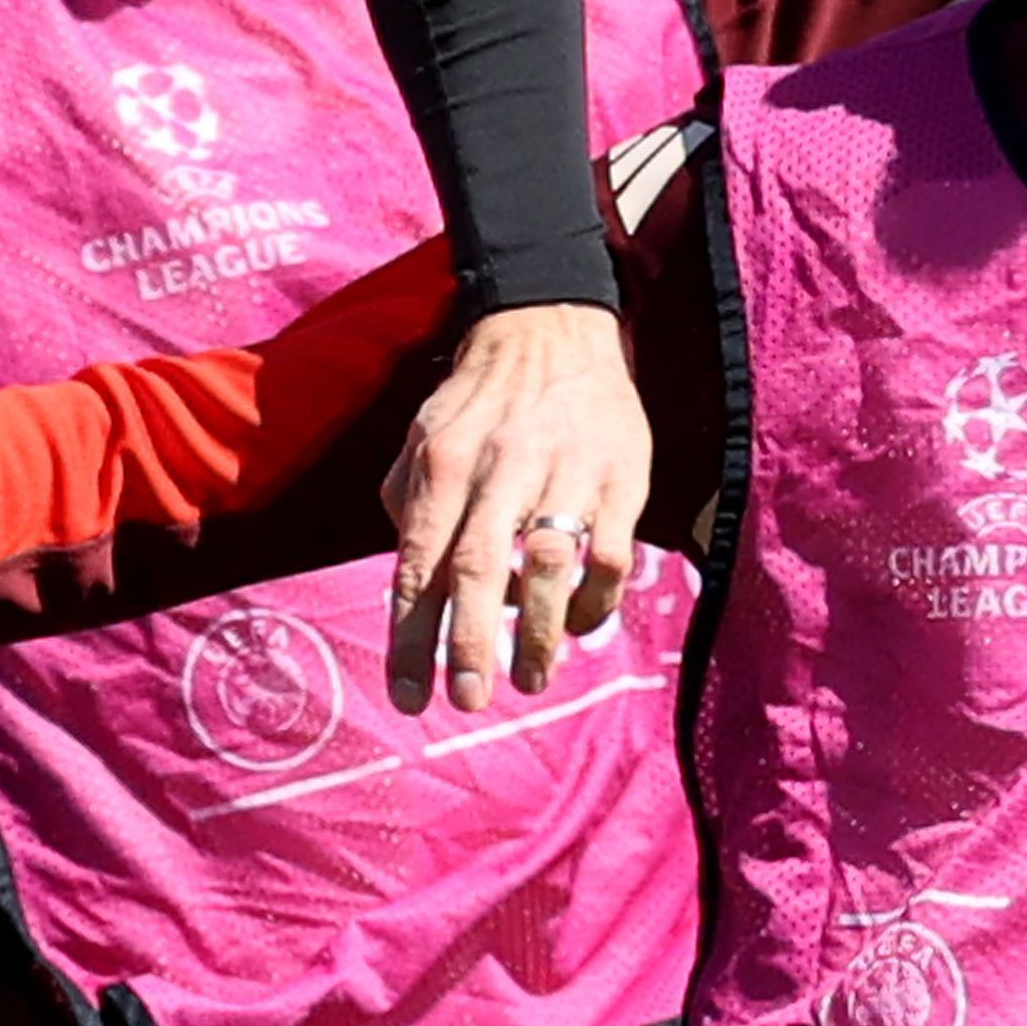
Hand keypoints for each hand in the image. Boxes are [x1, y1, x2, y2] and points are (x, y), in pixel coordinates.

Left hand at [381, 303, 651, 714]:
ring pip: (548, 565)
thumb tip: (408, 584)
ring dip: (537, 633)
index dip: (412, 636)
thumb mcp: (422, 435)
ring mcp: (565, 472)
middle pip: (477, 568)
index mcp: (444, 463)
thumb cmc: (479, 398)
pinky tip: (579, 625)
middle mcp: (500, 467)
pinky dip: (594, 600)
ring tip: (528, 680)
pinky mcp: (619, 477)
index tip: (408, 697)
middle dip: (469, 644)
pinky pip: (610, 555)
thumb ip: (407, 506)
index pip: (419, 563)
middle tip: (467, 700)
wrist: (552, 326)